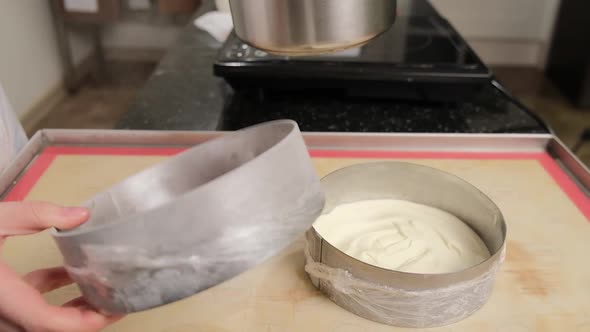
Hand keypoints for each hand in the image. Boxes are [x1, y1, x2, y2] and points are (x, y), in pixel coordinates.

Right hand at [0, 201, 121, 331]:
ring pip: (40, 321)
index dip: (81, 323)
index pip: (44, 322)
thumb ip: (38, 214)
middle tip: (119, 301)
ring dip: (72, 310)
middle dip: (85, 320)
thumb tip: (83, 214)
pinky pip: (30, 305)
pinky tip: (72, 273)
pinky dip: (53, 294)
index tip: (112, 311)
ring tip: (105, 291)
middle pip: (48, 328)